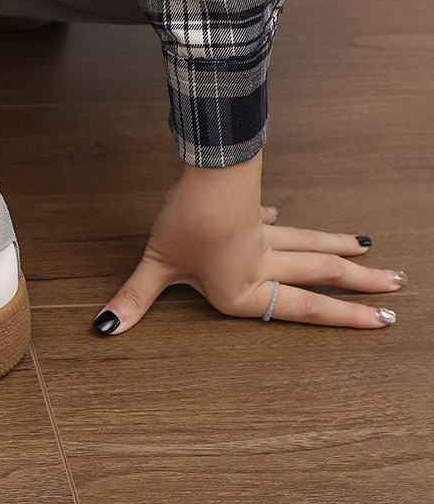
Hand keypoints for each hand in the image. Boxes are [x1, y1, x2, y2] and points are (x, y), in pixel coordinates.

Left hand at [92, 151, 406, 333]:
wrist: (206, 176)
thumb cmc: (185, 224)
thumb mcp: (158, 266)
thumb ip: (135, 298)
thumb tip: (106, 327)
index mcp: (245, 290)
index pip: (302, 310)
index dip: (343, 318)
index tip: (381, 321)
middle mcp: (261, 265)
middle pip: (318, 276)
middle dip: (357, 285)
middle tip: (396, 288)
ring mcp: (257, 236)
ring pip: (306, 245)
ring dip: (337, 250)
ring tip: (369, 250)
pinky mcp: (245, 208)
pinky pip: (267, 219)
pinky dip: (275, 220)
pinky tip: (276, 215)